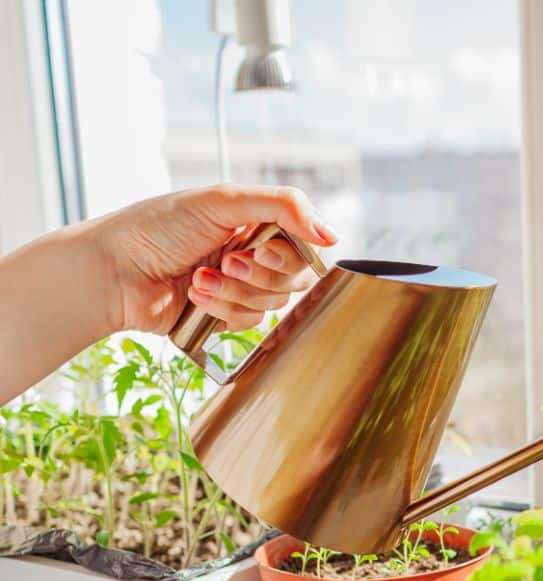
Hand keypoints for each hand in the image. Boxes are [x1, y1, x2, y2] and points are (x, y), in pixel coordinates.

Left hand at [92, 183, 335, 334]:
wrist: (114, 272)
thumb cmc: (156, 227)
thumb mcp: (221, 200)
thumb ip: (283, 206)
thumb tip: (331, 235)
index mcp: (256, 221)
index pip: (305, 241)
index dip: (292, 250)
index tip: (261, 246)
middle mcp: (254, 253)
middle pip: (297, 275)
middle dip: (260, 272)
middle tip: (227, 260)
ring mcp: (242, 286)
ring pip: (275, 302)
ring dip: (236, 290)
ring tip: (200, 277)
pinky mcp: (228, 316)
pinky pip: (252, 322)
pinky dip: (224, 309)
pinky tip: (195, 296)